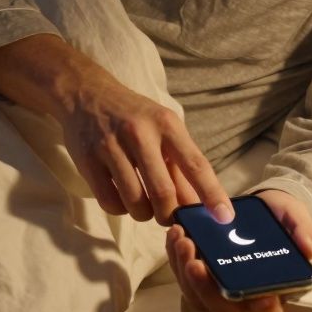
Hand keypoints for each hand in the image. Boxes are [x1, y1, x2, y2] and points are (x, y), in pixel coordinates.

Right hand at [0, 34, 232, 225]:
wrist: (86, 94)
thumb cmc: (133, 116)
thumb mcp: (163, 129)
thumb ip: (181, 165)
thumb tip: (200, 205)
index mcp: (166, 124)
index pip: (196, 165)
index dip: (212, 194)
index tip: (225, 217)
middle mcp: (140, 133)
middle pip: (164, 193)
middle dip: (170, 214)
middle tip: (169, 216)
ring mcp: (110, 146)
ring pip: (136, 202)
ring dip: (144, 214)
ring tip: (144, 205)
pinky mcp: (87, 160)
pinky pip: (110, 202)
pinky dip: (121, 209)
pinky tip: (122, 197)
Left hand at [166, 189, 311, 311]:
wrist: (263, 214)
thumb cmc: (282, 223)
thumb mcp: (297, 219)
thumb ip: (303, 232)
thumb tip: (308, 249)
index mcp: (274, 297)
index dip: (261, 309)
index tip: (261, 295)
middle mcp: (244, 305)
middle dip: (206, 289)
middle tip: (196, 262)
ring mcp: (219, 296)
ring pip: (197, 298)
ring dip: (184, 272)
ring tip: (182, 240)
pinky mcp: (200, 282)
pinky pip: (185, 279)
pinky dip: (176, 259)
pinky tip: (176, 235)